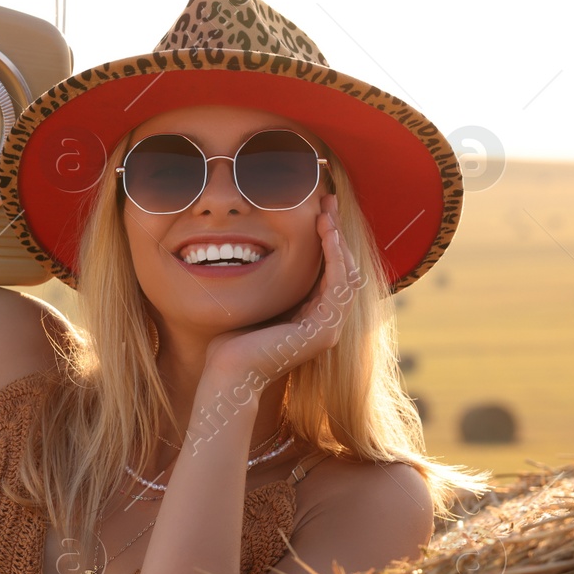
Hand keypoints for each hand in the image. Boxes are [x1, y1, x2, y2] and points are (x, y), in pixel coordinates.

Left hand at [200, 193, 363, 387]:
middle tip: (328, 201)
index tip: (318, 209)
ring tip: (327, 213)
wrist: (227, 372)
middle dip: (336, 233)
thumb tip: (258, 248)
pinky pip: (339, 286)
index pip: (327, 271)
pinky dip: (335, 257)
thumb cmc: (230, 341)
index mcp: (310, 317)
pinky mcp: (324, 331)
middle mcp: (325, 323)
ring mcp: (328, 329)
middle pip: (341, 269)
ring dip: (338, 241)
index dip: (326, 239)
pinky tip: (328, 234)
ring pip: (346, 274)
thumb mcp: (254, 301)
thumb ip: (267, 282)